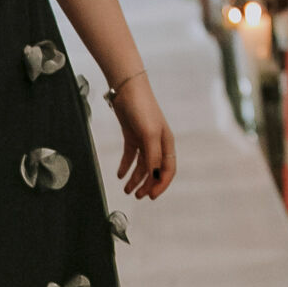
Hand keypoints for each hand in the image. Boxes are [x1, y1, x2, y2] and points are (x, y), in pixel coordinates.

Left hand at [109, 75, 174, 200]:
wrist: (126, 89)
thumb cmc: (142, 109)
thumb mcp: (149, 134)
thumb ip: (153, 156)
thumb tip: (154, 175)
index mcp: (166, 143)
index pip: (168, 170)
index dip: (161, 184)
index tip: (151, 196)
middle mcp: (157, 143)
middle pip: (154, 170)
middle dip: (147, 185)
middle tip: (137, 196)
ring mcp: (144, 140)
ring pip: (142, 165)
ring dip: (135, 179)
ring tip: (126, 190)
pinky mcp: (132, 135)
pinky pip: (130, 156)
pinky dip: (125, 166)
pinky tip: (120, 175)